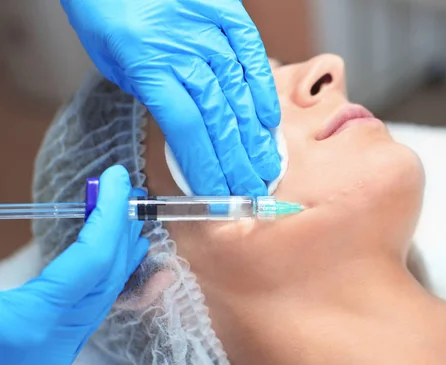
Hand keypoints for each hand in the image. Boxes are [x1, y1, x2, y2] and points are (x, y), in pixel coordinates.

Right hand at [0, 166, 148, 364]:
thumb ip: (3, 263)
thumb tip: (8, 214)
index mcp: (29, 324)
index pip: (94, 260)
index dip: (110, 214)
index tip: (118, 180)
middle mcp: (56, 343)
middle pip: (108, 276)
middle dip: (121, 228)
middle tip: (127, 191)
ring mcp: (59, 354)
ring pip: (107, 295)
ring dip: (119, 251)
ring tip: (127, 216)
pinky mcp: (54, 356)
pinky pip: (94, 310)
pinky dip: (108, 277)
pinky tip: (119, 259)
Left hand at [62, 0, 280, 196]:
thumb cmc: (105, 10)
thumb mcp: (112, 60)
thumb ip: (152, 94)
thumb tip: (187, 131)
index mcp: (146, 65)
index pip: (186, 131)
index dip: (206, 167)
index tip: (218, 194)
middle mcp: (183, 50)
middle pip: (218, 119)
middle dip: (237, 162)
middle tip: (252, 190)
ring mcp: (209, 30)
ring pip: (238, 94)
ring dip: (254, 137)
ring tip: (267, 166)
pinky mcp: (226, 12)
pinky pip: (252, 55)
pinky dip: (262, 89)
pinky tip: (269, 120)